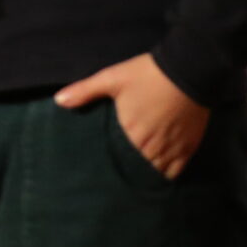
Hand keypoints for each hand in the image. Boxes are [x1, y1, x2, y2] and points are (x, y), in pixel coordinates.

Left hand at [54, 54, 208, 178]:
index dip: (111, 163)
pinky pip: (175, 172)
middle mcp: (149, 146)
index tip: (105, 165)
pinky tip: (160, 174)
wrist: (186, 70)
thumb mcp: (111, 78)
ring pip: (155, 172)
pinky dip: (167, 175)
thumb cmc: (146, 74)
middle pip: (135, 168)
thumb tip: (58, 100)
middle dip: (128, 170)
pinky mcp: (188, 147)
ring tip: (138, 176)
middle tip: (120, 174)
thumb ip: (85, 91)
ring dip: (146, 174)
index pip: (116, 159)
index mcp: (129, 132)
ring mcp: (170, 148)